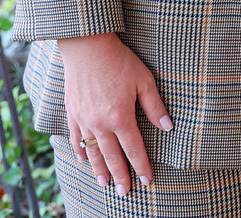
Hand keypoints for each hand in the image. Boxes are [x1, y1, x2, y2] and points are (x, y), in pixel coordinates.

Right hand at [57, 33, 172, 195]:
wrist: (87, 48)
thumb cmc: (120, 62)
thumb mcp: (144, 81)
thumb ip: (155, 107)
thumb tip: (168, 127)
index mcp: (120, 117)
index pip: (134, 149)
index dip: (142, 166)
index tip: (147, 181)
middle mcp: (100, 124)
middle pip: (112, 157)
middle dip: (120, 176)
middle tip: (124, 192)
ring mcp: (83, 120)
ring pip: (92, 152)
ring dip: (99, 170)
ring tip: (105, 184)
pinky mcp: (72, 113)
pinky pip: (75, 139)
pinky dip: (80, 152)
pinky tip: (84, 161)